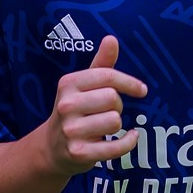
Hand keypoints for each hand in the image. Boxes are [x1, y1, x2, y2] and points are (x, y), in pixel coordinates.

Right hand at [44, 32, 144, 175]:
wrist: (52, 148)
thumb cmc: (74, 111)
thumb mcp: (82, 86)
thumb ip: (100, 63)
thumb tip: (111, 39)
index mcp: (68, 83)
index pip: (107, 76)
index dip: (129, 83)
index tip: (141, 90)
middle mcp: (66, 105)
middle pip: (113, 98)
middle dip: (118, 105)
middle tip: (108, 111)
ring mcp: (71, 130)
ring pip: (115, 121)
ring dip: (118, 124)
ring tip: (106, 126)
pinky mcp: (79, 153)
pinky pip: (116, 146)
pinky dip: (129, 142)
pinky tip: (129, 138)